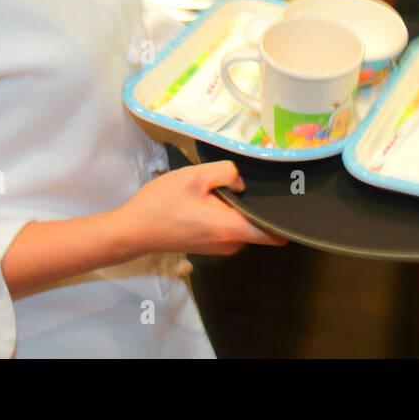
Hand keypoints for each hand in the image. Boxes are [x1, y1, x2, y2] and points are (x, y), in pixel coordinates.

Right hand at [118, 160, 287, 255]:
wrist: (133, 230)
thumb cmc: (161, 204)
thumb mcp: (194, 176)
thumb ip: (227, 172)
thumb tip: (241, 182)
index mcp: (230, 228)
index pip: (275, 234)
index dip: (285, 219)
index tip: (285, 200)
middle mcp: (230, 243)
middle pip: (258, 223)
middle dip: (251, 202)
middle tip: (232, 182)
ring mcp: (220, 247)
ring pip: (241, 223)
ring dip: (233, 206)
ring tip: (211, 190)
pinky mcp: (209, 244)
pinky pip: (228, 227)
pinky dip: (223, 213)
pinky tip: (203, 200)